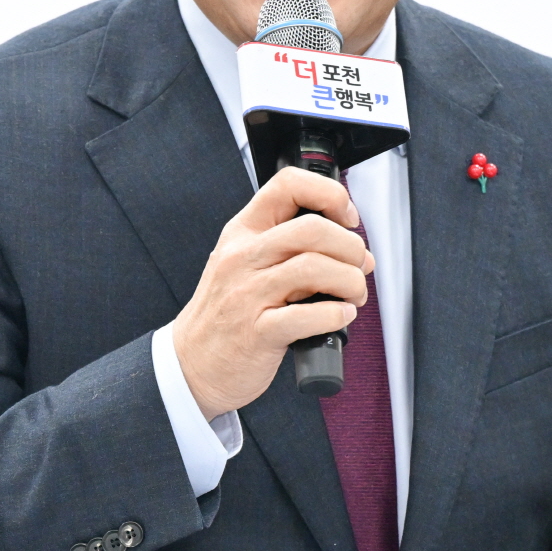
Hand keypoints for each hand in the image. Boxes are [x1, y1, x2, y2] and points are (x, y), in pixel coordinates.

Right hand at [171, 166, 373, 417]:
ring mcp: (248, 294)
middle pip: (312, 228)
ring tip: (353, 295)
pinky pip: (307, 315)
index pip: (288, 185)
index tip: (347, 218)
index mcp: (243, 233)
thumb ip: (292, 251)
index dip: (329, 195)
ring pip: (314, 268)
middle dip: (351, 247)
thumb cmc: (227, 314)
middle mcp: (243, 257)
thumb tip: (357, 253)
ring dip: (350, 281)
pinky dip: (336, 315)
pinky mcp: (258, 332)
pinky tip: (341, 317)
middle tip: (359, 266)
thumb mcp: (245, 265)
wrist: (192, 364)